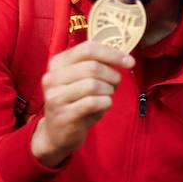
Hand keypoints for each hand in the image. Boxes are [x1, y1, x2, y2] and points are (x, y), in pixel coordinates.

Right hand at [31, 41, 134, 166]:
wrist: (58, 133)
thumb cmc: (76, 102)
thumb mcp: (82, 79)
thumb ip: (98, 65)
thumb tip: (123, 58)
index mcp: (58, 63)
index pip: (88, 49)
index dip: (112, 54)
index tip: (130, 62)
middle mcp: (52, 77)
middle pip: (93, 67)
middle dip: (112, 76)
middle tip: (116, 85)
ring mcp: (55, 96)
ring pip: (93, 85)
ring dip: (108, 91)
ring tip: (107, 96)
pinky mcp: (63, 114)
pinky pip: (93, 103)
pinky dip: (105, 103)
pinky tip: (103, 106)